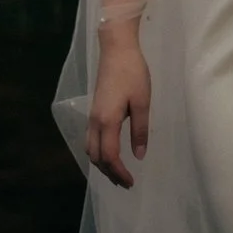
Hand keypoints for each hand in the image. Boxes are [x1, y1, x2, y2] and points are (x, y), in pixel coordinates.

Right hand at [86, 38, 151, 188]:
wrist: (116, 50)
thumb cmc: (133, 73)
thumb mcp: (142, 101)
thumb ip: (140, 130)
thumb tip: (138, 155)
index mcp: (107, 121)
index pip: (109, 156)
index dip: (119, 172)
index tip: (131, 182)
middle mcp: (95, 122)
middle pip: (96, 157)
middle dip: (109, 173)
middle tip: (126, 182)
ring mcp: (91, 116)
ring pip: (90, 150)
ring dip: (102, 164)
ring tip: (117, 172)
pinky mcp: (93, 111)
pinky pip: (90, 140)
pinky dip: (98, 152)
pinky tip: (109, 152)